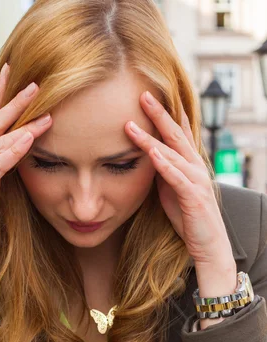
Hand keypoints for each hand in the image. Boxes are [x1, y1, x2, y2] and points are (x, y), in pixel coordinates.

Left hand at [125, 90, 232, 267]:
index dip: (165, 114)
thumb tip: (148, 158)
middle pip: (176, 135)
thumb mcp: (171, 191)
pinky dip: (164, 164)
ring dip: (152, 138)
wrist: (208, 246)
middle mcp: (196, 168)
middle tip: (143, 95)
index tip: (149, 96)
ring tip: (133, 123)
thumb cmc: (188, 219)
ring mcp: (196, 181)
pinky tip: (151, 153)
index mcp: (190, 165)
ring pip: (173, 153)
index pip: (178, 134)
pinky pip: (176, 178)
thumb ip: (163, 173)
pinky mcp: (193, 197)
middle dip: (159, 114)